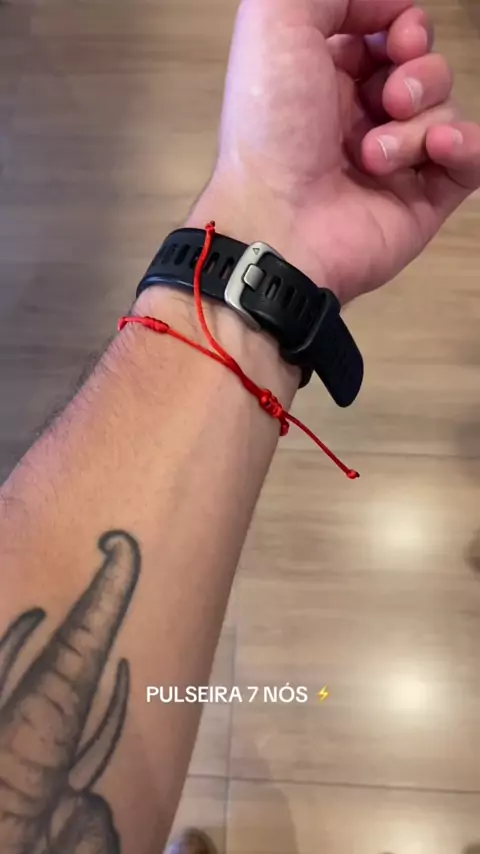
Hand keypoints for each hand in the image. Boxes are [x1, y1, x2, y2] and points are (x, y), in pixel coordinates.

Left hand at [188, 0, 479, 303]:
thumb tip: (389, 5)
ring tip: (374, 155)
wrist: (279, 222)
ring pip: (443, 110)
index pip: (388, 31)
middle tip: (389, 98)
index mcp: (326, 76)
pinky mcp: (422, 201)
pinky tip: (437, 149)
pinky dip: (464, 146)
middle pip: (423, 67)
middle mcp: (360, 116)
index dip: (402, 24)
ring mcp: (394, 161)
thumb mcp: (275, 20)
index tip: (398, 36)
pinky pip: (471, 159)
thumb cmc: (270, 126)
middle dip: (417, 70)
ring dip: (416, 122)